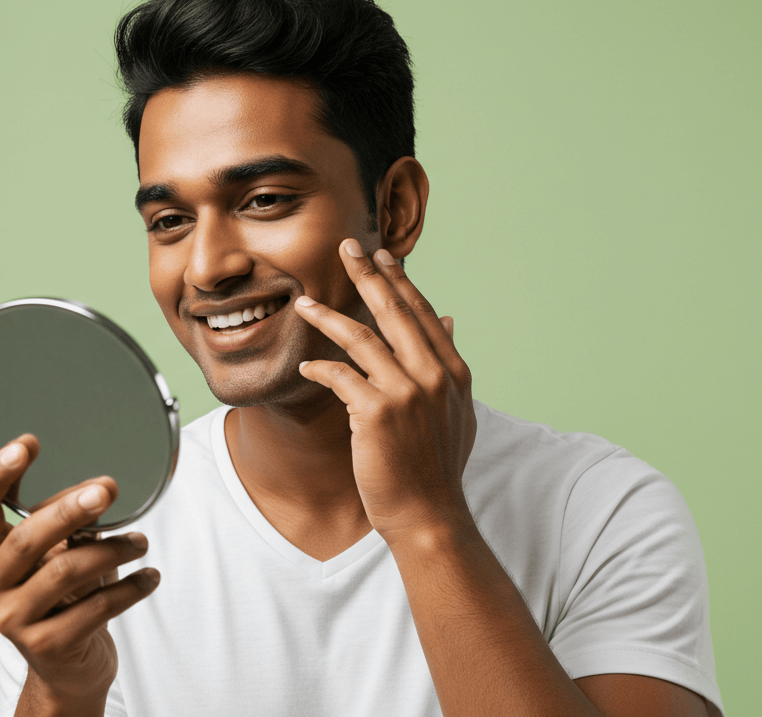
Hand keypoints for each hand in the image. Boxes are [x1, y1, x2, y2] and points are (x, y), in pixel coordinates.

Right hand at [0, 435, 159, 709]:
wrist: (69, 668)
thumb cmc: (65, 598)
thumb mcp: (56, 555)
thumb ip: (63, 523)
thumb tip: (100, 486)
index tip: (28, 442)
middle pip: (26, 537)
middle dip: (68, 510)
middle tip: (107, 489)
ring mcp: (14, 619)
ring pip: (66, 571)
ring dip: (113, 550)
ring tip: (141, 542)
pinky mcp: (47, 646)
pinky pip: (96, 606)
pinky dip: (131, 588)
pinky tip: (150, 576)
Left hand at [295, 239, 476, 540]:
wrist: (430, 515)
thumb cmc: (436, 466)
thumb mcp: (456, 410)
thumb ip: (448, 363)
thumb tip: (449, 318)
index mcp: (453, 372)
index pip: (422, 314)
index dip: (400, 282)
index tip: (382, 257)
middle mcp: (433, 376)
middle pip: (395, 312)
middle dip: (368, 276)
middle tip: (347, 247)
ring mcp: (407, 393)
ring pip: (362, 337)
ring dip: (329, 316)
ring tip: (304, 302)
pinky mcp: (377, 413)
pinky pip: (340, 376)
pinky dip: (320, 368)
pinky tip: (305, 365)